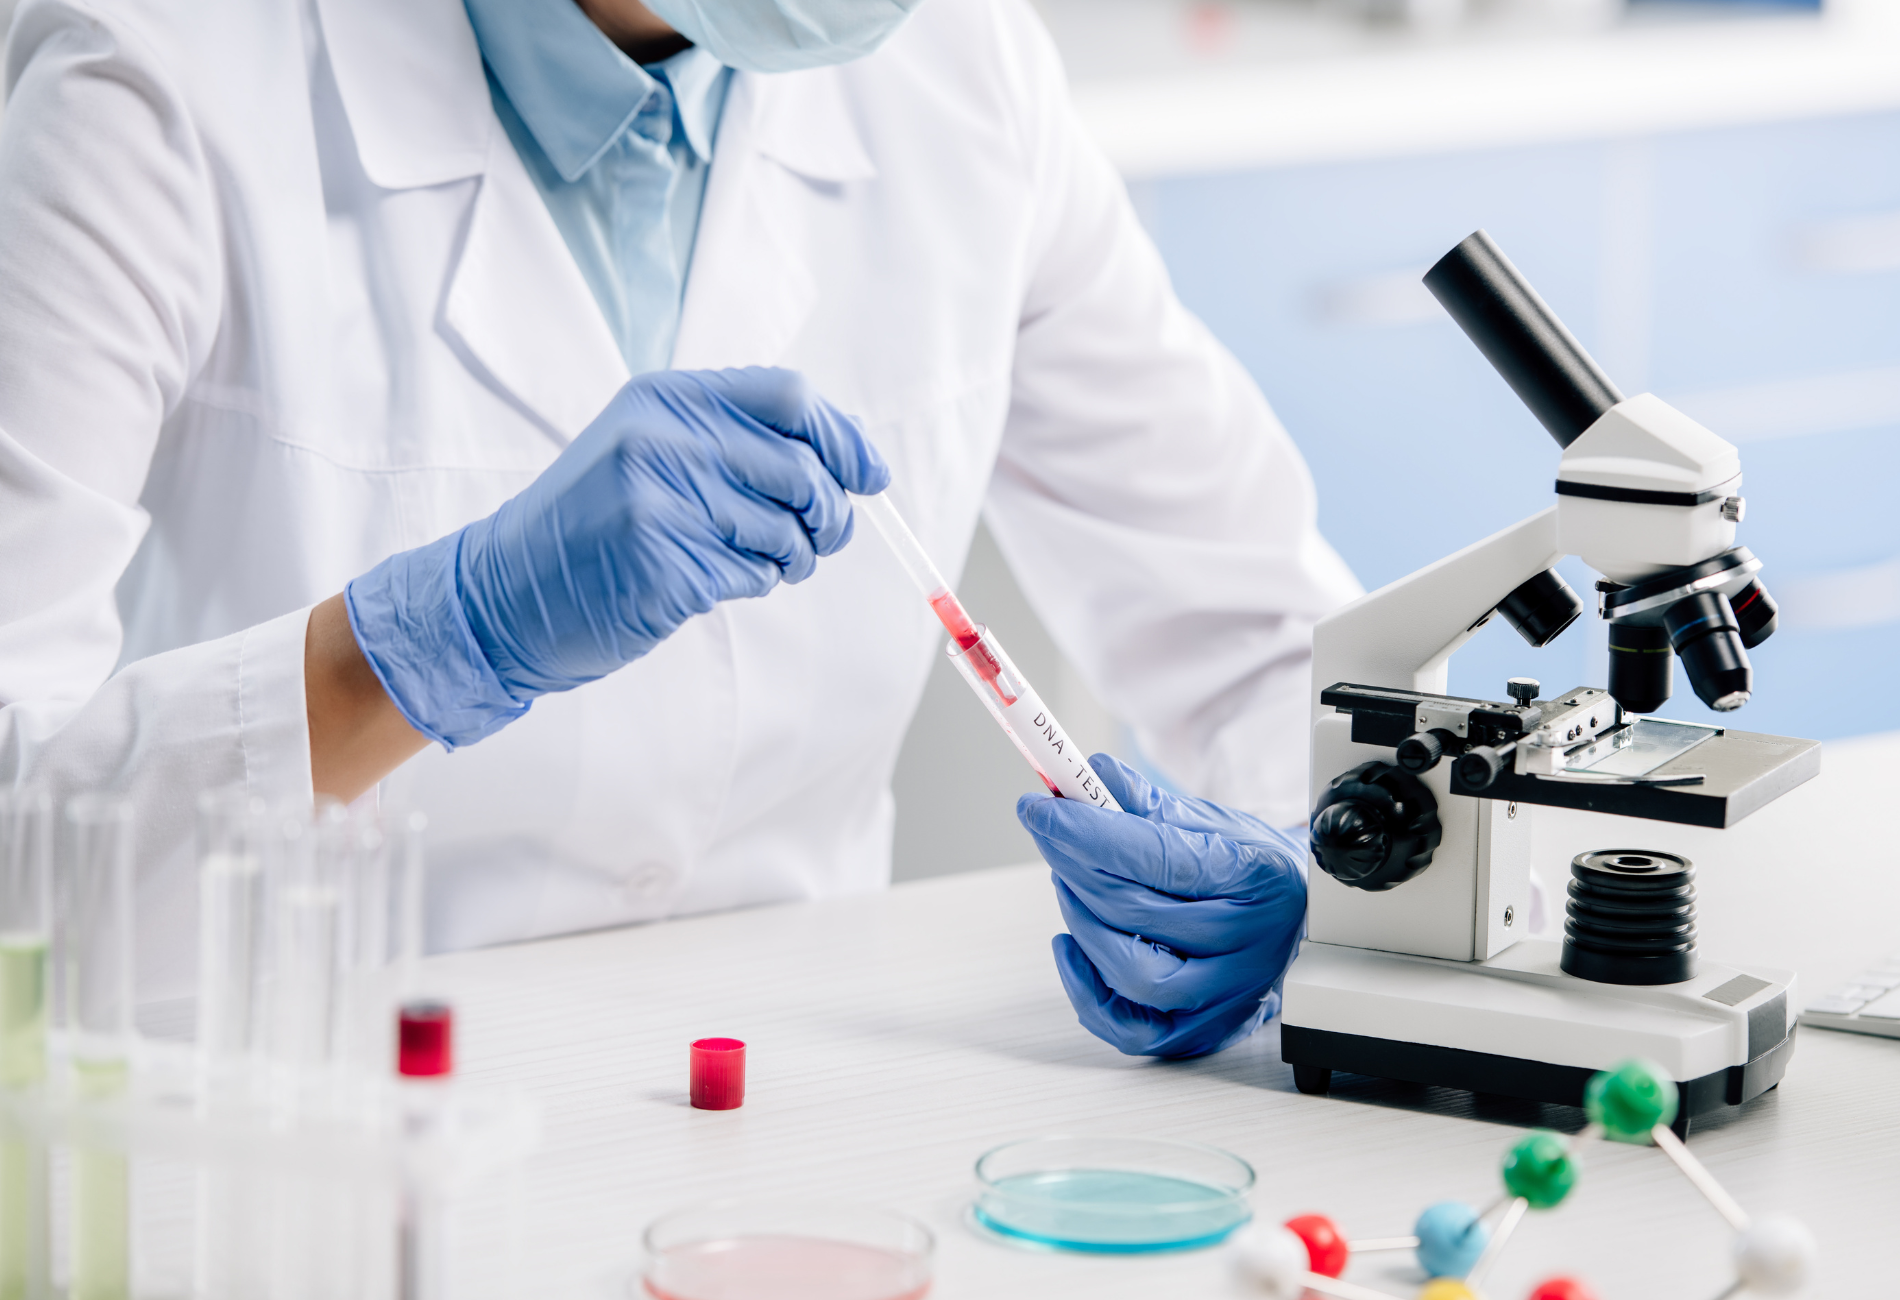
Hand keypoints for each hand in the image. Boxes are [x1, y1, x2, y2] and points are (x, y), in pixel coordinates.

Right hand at [345, 367, 888, 747]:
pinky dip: (750, 584)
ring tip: (758, 563)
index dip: (843, 438)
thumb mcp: (650, 449)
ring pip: (786, 531)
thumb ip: (735, 439)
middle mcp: (664, 442)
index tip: (870, 476)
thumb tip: (849, 457)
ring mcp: (661, 505)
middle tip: (820, 539)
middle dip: (829, 515)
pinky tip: (709, 581)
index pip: (790, 398)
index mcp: (667, 400)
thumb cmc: (592, 522)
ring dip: (791, 558)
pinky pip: (752, 577)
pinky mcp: (665, 568)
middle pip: (801, 469)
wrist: (506, 591)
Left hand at [1016, 754, 1306, 1057]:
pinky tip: (1072, 945)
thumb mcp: (1212, 821)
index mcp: (1257, 879)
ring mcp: (1227, 996)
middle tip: (1049, 832)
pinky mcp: (1203, 1032)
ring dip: (1080, 920)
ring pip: (1129, 973)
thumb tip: (1092, 777)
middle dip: (1074, 865)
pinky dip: (1086, 988)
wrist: (1299, 919)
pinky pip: (1130, 1028)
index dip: (1087, 831)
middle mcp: (1249, 945)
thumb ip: (1147, 804)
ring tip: (1071, 882)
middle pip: (1134, 913)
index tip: (1040, 807)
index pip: (1156, 857)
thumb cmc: (1251, 867)